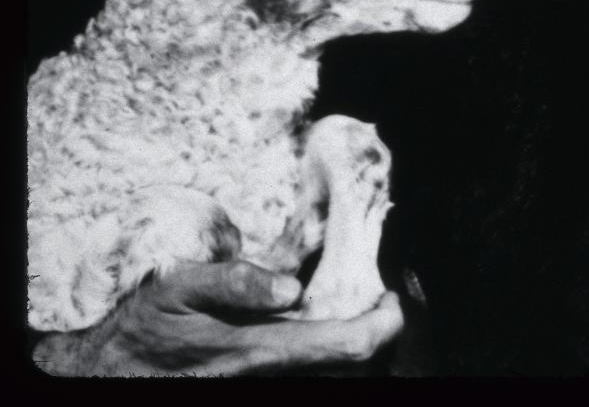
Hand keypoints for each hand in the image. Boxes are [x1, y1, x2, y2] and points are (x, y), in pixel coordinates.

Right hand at [31, 260, 403, 377]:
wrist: (108, 381)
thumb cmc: (142, 334)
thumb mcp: (176, 290)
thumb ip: (233, 283)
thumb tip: (288, 285)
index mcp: (254, 352)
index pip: (344, 348)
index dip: (382, 326)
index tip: (392, 301)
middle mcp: (264, 383)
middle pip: (349, 374)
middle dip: (375, 343)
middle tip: (377, 308)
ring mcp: (259, 391)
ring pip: (329, 382)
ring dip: (350, 356)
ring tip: (352, 323)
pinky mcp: (251, 391)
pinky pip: (302, 382)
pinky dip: (322, 365)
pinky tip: (314, 341)